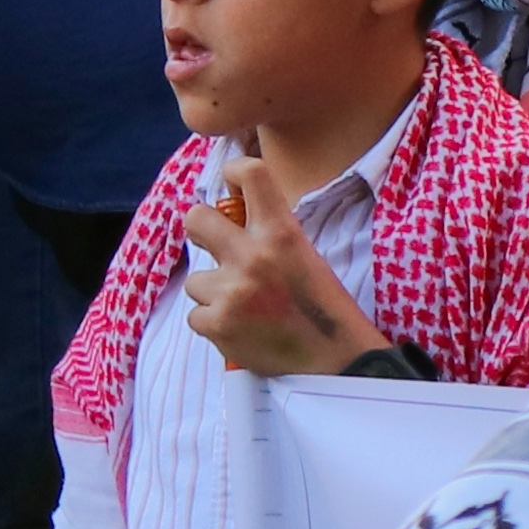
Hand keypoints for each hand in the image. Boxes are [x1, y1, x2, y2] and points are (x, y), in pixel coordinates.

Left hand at [182, 155, 386, 376]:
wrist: (332, 357)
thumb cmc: (321, 304)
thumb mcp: (303, 254)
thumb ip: (269, 234)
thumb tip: (232, 217)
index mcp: (280, 232)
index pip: (250, 174)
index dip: (233, 171)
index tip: (231, 181)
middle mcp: (251, 255)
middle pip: (196, 218)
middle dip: (200, 229)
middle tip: (213, 243)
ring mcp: (230, 291)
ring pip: (196, 280)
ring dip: (213, 292)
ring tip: (243, 307)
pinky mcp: (216, 324)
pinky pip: (195, 315)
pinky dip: (213, 323)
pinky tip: (239, 328)